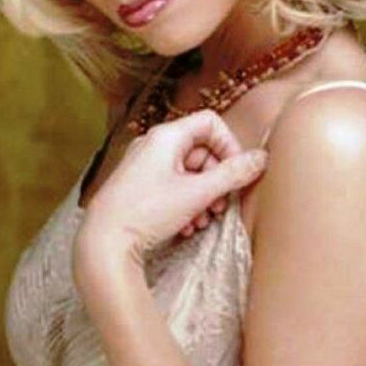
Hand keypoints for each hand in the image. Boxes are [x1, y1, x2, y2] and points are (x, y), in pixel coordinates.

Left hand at [73, 109, 266, 274]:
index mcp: (166, 136)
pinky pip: (172, 185)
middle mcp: (153, 144)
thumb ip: (232, 175)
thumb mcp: (198, 193)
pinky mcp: (138, 186)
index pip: (210, 122)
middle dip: (216, 178)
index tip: (236, 172)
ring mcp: (143, 165)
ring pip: (188, 171)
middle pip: (201, 149)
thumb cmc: (147, 212)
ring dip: (203, 195)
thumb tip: (262, 158)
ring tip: (203, 221)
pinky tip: (186, 227)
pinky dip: (185, 203)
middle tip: (220, 206)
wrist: (104, 243)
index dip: (229, 145)